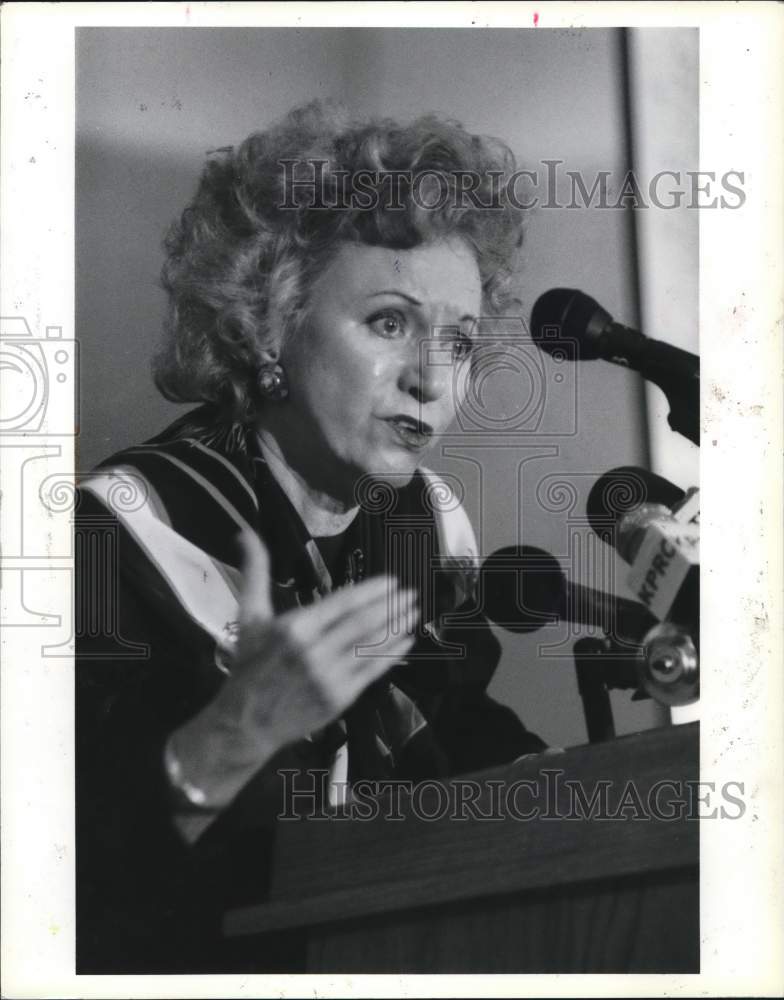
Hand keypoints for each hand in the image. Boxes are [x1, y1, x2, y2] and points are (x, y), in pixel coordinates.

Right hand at [218, 527, 418, 747]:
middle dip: (391, 606)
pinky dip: (392, 654)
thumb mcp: (249, 615)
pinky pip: (372, 671)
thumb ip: (255, 572)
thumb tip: (246, 532)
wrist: (246, 721)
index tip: (392, 581)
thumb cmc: (249, 665)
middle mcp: (314, 651)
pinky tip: (405, 641)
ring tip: (413, 611)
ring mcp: (330, 676)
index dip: (372, 591)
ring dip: (397, 627)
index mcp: (295, 627)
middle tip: (411, 592)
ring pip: (371, 645)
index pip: (343, 603)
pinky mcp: (340, 698)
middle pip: (363, 623)